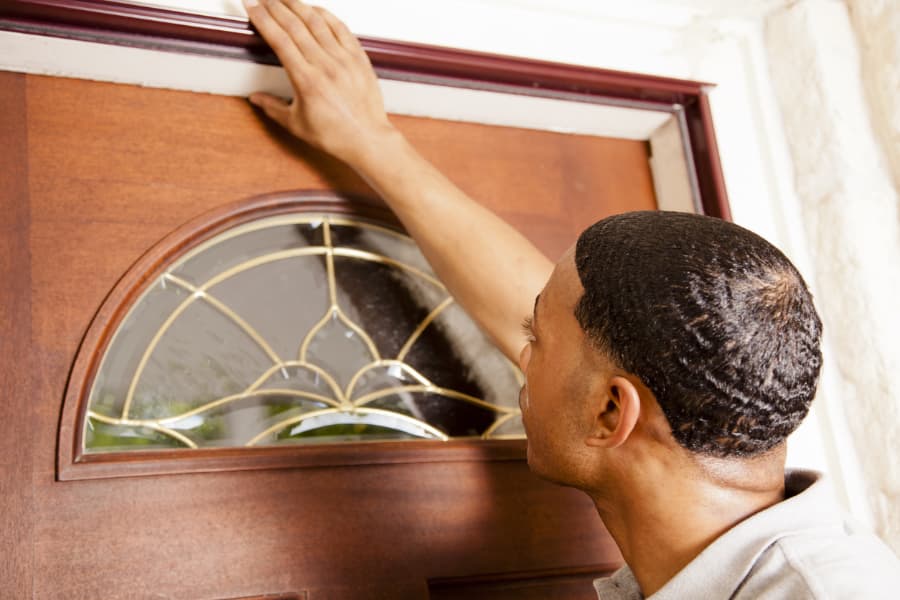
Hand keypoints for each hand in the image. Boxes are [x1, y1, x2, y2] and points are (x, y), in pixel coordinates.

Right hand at [243, 0, 397, 165]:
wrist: (368, 140)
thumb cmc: (336, 136)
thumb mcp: (296, 125)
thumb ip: (272, 108)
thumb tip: (255, 98)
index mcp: (306, 81)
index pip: (279, 39)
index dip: (262, 19)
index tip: (250, 6)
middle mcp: (325, 66)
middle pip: (295, 25)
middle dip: (274, 6)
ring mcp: (344, 59)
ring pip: (317, 22)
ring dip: (298, 5)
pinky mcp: (359, 58)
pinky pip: (341, 28)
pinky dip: (325, 15)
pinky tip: (314, 9)